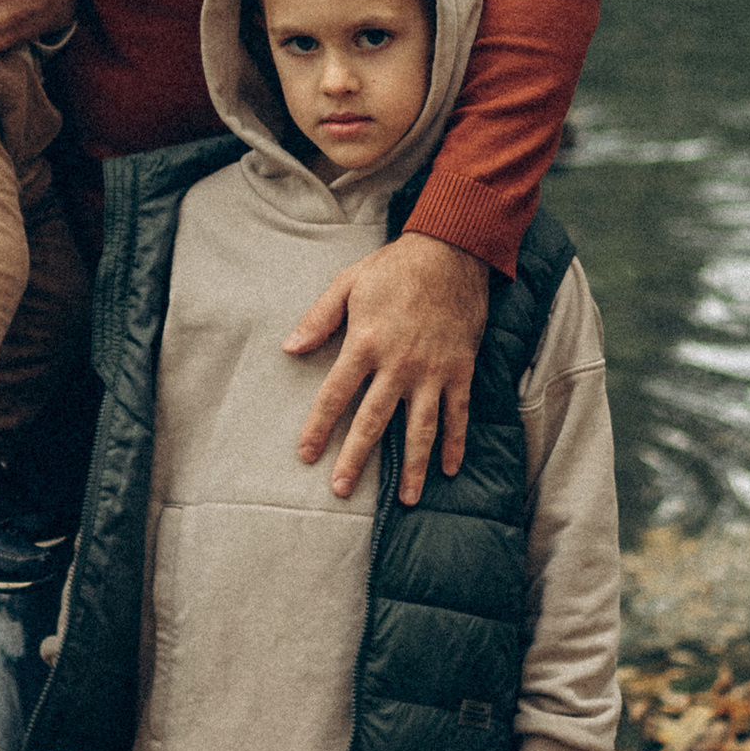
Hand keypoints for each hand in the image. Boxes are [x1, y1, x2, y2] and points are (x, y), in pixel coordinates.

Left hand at [283, 229, 491, 505]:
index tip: (306, 455)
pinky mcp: (460, 370)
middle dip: (355, 458)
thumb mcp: (348, 284)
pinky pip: (458, 414)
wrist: (451, 251)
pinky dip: (455, 443)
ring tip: (405, 499)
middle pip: (372, 421)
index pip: (335, 395)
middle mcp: (398, 365)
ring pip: (420, 428)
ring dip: (411, 466)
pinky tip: (449, 469)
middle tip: (341, 490)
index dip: (318, 427)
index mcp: (365, 343)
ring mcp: (432, 371)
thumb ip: (319, 319)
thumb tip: (289, 348)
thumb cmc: (394, 267)